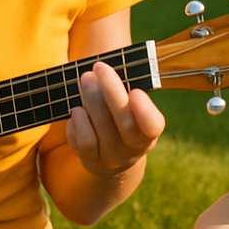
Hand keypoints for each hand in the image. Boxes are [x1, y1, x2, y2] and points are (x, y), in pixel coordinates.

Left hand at [65, 61, 164, 177]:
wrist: (114, 159)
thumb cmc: (122, 120)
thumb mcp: (132, 110)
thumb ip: (126, 91)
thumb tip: (106, 67)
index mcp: (148, 133)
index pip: (152, 126)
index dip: (144, 111)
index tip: (135, 91)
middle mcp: (132, 149)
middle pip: (124, 123)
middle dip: (111, 91)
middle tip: (99, 67)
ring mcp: (111, 158)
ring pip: (100, 130)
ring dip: (90, 101)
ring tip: (85, 79)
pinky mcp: (91, 162)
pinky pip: (82, 143)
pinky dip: (78, 123)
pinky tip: (76, 110)